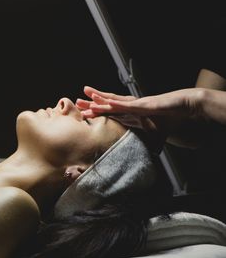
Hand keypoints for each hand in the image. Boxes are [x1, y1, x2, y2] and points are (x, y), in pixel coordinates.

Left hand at [76, 86, 204, 136]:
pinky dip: (119, 103)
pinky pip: (129, 105)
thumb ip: (146, 146)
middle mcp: (131, 108)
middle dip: (92, 104)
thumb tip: (144, 158)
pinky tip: (108, 102)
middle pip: (107, 105)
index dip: (96, 112)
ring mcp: (136, 105)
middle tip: (76, 102)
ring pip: (115, 103)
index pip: (109, 113)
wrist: (182, 112)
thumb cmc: (167, 122)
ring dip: (102, 101)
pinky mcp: (144, 105)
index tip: (82, 113)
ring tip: (88, 98)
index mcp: (130, 115)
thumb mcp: (153, 137)